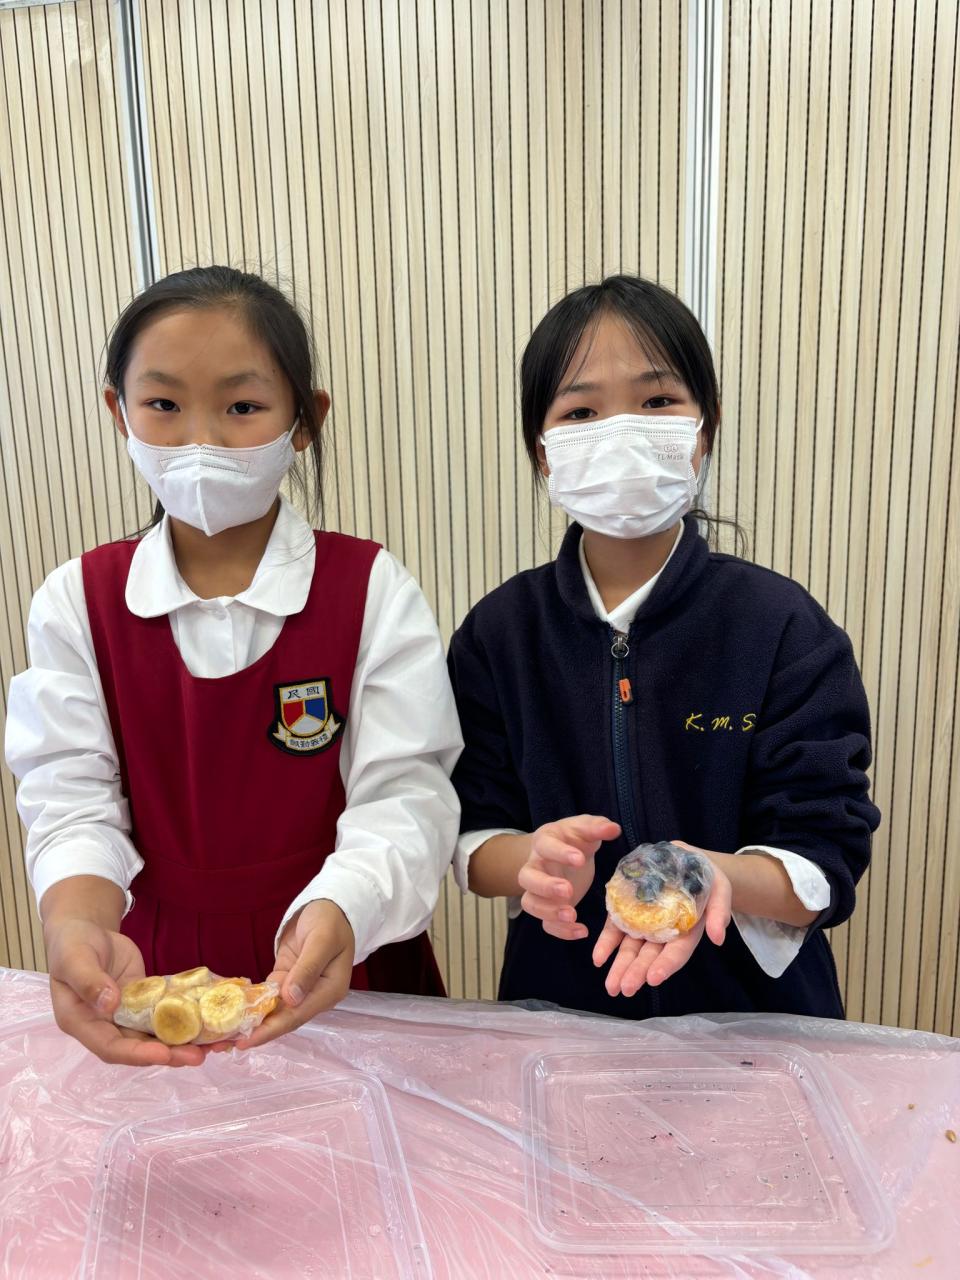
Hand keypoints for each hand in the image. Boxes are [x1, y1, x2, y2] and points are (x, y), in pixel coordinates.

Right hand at [45, 918, 207, 1066]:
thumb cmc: (72, 945)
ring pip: (154, 1034)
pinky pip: (165, 1012)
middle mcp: (105, 1025)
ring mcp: (126, 1015)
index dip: (137, 1053)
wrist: (86, 930)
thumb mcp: (75, 959)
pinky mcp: (143, 1001)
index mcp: (81, 1022)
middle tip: (198, 1056)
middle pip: (137, 1046)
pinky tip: (208, 1020)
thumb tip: (110, 1004)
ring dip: (182, 1041)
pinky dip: (185, 1018)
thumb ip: (89, 981)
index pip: (110, 1047)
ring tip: (212, 1045)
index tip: (163, 1053)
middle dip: (168, 1053)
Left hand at [236, 899, 354, 1047]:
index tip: (246, 1040)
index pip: (297, 1015)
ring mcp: (299, 990)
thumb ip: (307, 968)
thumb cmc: (330, 920)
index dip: (271, 1030)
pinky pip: (267, 996)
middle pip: (283, 1019)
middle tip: (223, 1045)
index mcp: (329, 991)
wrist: (329, 905)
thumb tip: (290, 999)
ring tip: (220, 1036)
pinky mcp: (286, 980)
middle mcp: (314, 996)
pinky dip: (249, 1004)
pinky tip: (229, 1012)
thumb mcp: (322, 939)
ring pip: (273, 1012)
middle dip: (255, 1032)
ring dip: (249, 1023)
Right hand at [518, 815, 621, 940]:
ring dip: (549, 912)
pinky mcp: (547, 907)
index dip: (559, 853)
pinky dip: (560, 930)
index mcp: (544, 842)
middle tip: (568, 891)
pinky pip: (545, 923)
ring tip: (572, 915)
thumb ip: (597, 827)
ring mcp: (537, 890)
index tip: (579, 860)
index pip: (545, 846)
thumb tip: (614, 828)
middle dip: (546, 886)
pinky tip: (581, 931)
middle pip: (527, 877)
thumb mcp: (585, 828)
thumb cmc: (574, 838)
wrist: (564, 851)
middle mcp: (534, 866)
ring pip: (530, 903)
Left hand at [593, 840, 732, 996]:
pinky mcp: (627, 910)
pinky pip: (616, 929)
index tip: (654, 977)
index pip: (677, 952)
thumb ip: (719, 912)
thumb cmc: (706, 877)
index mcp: (687, 931)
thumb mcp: (720, 890)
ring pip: (630, 947)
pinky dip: (606, 944)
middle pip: (650, 955)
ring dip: (620, 966)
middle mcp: (664, 932)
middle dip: (638, 972)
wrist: (685, 858)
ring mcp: (644, 923)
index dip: (666, 964)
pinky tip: (598, 959)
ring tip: (611, 986)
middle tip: (626, 989)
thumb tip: (718, 938)